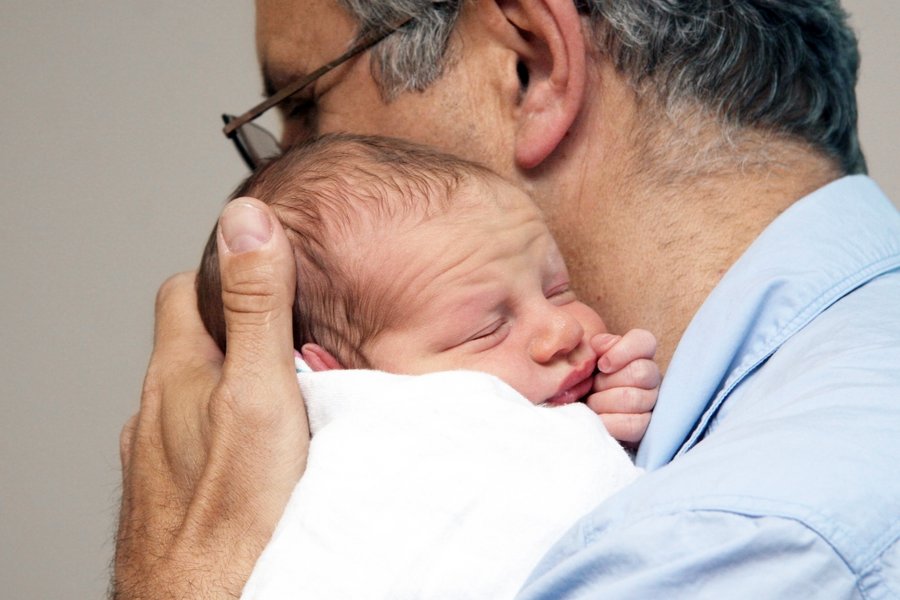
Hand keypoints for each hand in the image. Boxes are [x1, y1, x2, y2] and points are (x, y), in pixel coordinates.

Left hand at [114, 198, 308, 598]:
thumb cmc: (235, 513)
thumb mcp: (261, 391)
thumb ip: (256, 307)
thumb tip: (246, 223)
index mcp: (177, 373)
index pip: (183, 291)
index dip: (225, 275)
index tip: (265, 277)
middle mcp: (156, 411)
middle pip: (192, 346)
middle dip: (239, 336)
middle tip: (293, 349)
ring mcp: (158, 457)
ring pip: (194, 400)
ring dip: (234, 391)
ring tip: (286, 406)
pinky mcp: (171, 496)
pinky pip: (197, 446)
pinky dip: (227, 438)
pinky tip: (260, 462)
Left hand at [586, 329, 659, 445]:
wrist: (576, 411)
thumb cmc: (582, 382)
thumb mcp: (584, 359)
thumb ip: (593, 346)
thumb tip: (599, 345)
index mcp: (637, 355)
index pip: (645, 341)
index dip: (623, 351)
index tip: (602, 364)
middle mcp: (650, 377)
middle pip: (641, 372)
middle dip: (608, 381)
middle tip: (592, 387)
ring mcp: (650, 402)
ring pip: (634, 398)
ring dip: (604, 402)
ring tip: (591, 404)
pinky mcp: (645, 427)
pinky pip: (633, 424)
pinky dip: (610, 422)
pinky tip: (597, 419)